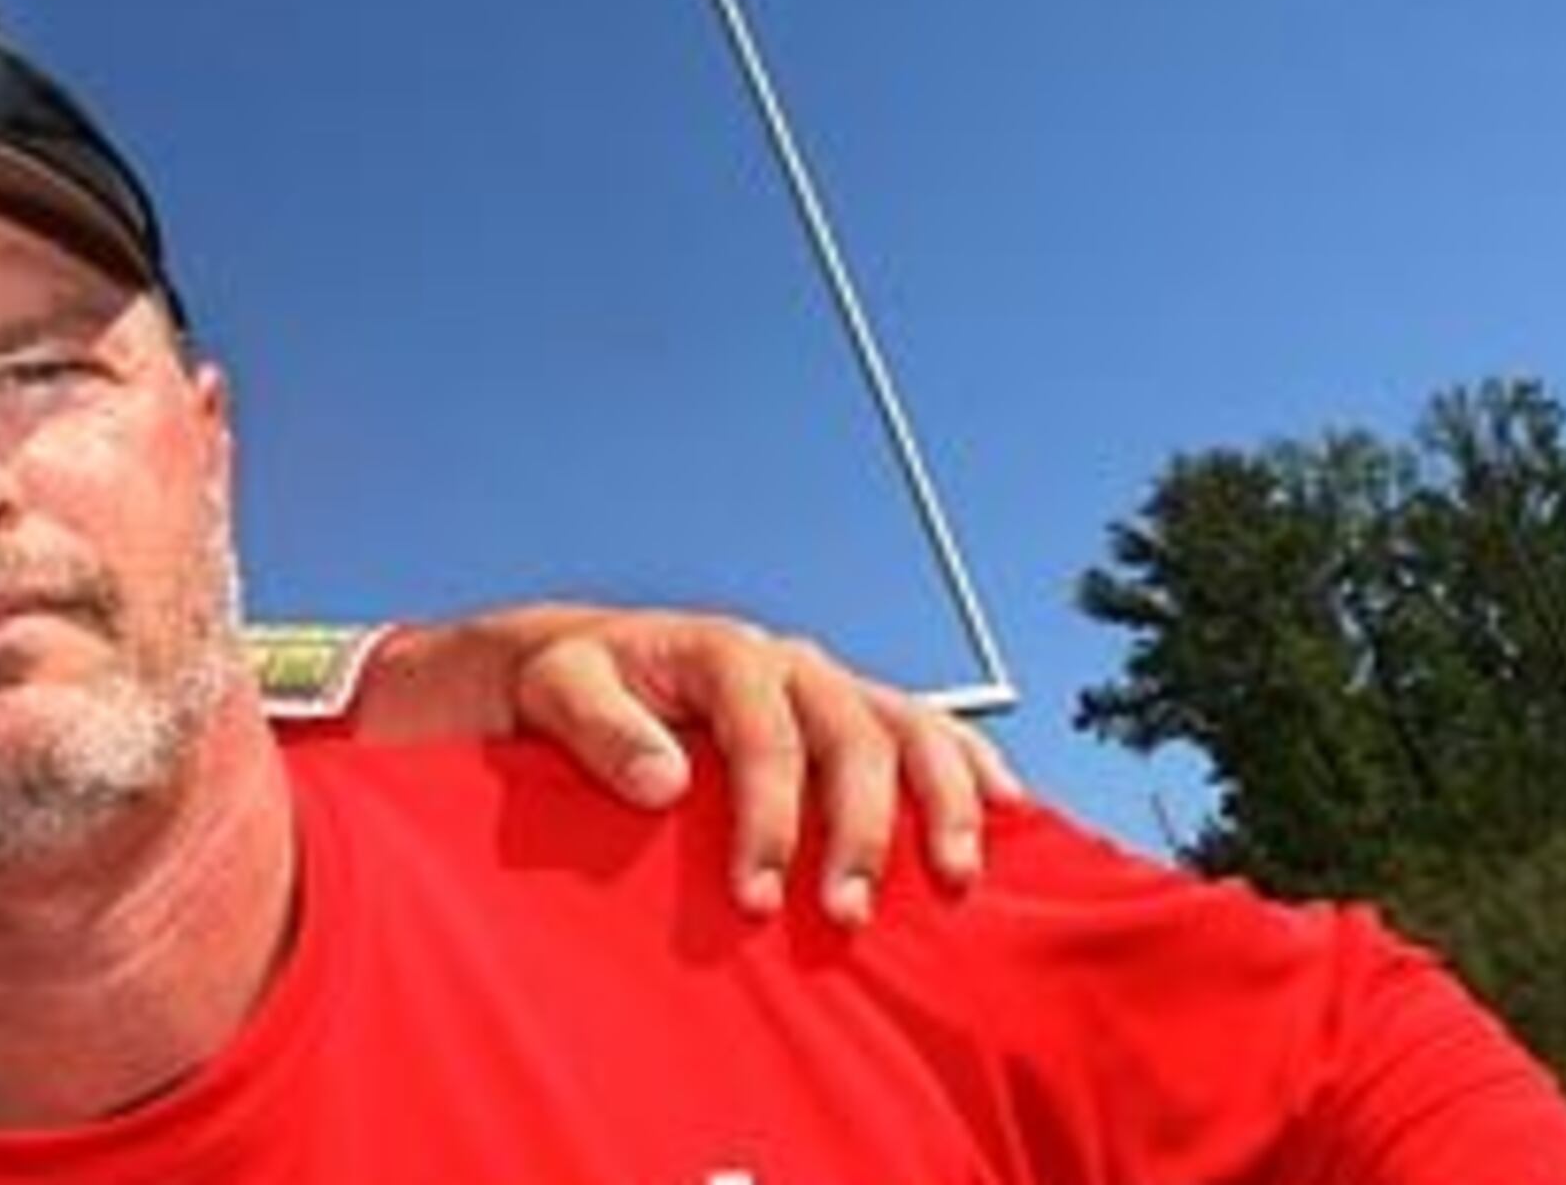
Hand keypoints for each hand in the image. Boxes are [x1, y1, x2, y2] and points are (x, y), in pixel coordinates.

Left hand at [345, 603, 1021, 921]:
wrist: (578, 665)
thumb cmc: (564, 684)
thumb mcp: (554, 690)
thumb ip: (600, 727)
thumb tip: (664, 779)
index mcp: (720, 651)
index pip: (763, 731)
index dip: (768, 814)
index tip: (755, 895)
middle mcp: (788, 662)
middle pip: (851, 735)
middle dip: (858, 828)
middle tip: (842, 914)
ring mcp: (828, 686)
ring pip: (909, 727)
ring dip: (941, 802)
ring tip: (956, 879)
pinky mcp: (850, 717)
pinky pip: (930, 730)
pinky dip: (973, 765)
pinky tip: (1010, 811)